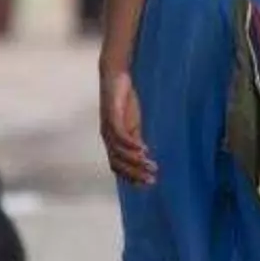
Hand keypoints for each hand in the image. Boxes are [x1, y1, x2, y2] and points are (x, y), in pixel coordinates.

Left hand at [99, 69, 156, 184]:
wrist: (115, 77)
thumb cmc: (124, 100)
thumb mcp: (132, 124)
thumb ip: (135, 139)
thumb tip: (143, 156)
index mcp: (112, 142)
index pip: (118, 167)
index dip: (131, 178)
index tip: (148, 184)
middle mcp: (107, 138)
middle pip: (118, 164)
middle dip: (135, 174)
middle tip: (152, 180)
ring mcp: (108, 127)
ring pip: (119, 152)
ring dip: (135, 162)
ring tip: (151, 166)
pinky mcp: (112, 116)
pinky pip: (120, 135)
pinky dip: (131, 145)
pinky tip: (144, 149)